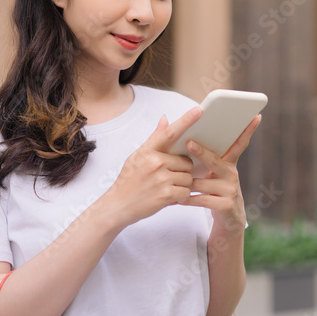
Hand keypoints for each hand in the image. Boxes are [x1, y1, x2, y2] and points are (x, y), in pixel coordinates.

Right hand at [101, 106, 203, 228]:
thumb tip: (165, 119)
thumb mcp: (137, 156)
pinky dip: (180, 197)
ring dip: (181, 185)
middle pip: (186, 162)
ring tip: (165, 188)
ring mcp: (161, 178)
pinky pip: (186, 192)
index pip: (170, 132)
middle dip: (182, 171)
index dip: (186, 120)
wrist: (118, 205)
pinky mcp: (166, 194)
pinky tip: (168, 198)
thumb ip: (154, 138)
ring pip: (188, 178)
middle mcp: (155, 162)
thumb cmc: (129, 181)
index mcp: (148, 151)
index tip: (199, 110)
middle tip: (167, 178)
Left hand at [182, 114, 261, 229]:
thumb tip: (187, 134)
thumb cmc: (214, 190)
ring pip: (201, 183)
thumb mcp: (212, 173)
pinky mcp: (226, 205)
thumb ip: (202, 156)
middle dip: (201, 152)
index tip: (256, 116)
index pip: (240, 143)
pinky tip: (180, 199)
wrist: (228, 220)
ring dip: (186, 184)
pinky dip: (189, 199)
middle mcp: (232, 174)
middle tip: (189, 143)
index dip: (248, 130)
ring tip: (173, 182)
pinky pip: (202, 199)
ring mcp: (230, 190)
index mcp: (229, 163)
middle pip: (214, 161)